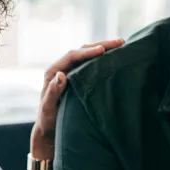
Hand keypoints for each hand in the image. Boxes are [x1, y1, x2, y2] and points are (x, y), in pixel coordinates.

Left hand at [30, 39, 125, 158]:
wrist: (49, 128)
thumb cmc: (48, 119)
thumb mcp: (48, 108)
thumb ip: (52, 92)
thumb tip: (61, 75)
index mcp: (53, 72)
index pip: (72, 56)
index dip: (87, 52)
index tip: (102, 50)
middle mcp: (62, 68)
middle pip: (82, 51)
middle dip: (100, 45)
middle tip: (120, 42)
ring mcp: (71, 72)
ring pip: (88, 56)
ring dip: (104, 49)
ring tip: (122, 45)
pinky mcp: (78, 78)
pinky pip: (91, 65)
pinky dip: (103, 60)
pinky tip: (115, 58)